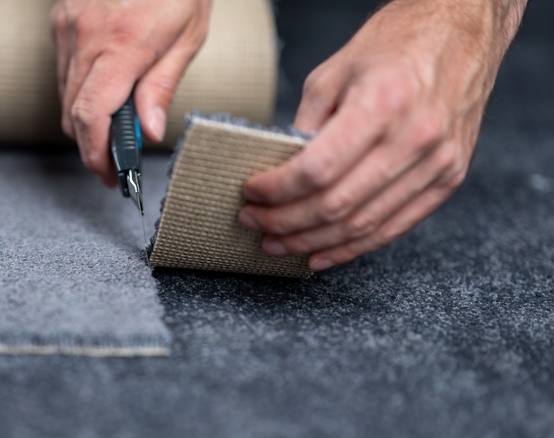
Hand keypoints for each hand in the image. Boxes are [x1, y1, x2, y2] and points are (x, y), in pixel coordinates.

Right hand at [50, 0, 210, 185]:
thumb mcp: (187, 36)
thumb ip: (162, 87)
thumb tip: (149, 134)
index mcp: (123, 45)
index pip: (92, 117)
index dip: (96, 155)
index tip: (110, 176)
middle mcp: (86, 37)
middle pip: (72, 114)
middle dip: (92, 146)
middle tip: (116, 162)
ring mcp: (67, 26)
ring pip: (64, 95)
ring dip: (85, 119)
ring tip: (115, 126)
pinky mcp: (60, 19)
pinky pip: (62, 70)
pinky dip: (79, 90)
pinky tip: (104, 87)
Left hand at [239, 0, 525, 270]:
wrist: (462, 33)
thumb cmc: (394, 44)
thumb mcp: (335, 71)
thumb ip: (307, 125)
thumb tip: (281, 172)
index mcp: (382, 103)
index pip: (317, 169)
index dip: (276, 190)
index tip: (251, 193)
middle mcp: (415, 138)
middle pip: (336, 204)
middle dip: (285, 222)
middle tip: (253, 223)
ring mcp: (437, 163)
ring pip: (363, 226)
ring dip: (312, 243)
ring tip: (277, 245)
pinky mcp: (450, 179)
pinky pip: (394, 228)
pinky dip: (353, 249)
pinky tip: (320, 255)